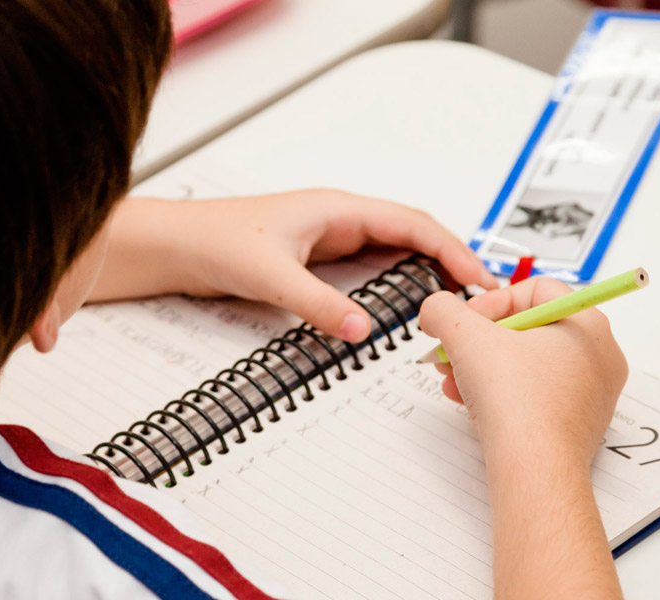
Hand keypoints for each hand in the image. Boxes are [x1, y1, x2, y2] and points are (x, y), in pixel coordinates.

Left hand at [91, 190, 497, 341]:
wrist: (179, 245)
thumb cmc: (217, 240)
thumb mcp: (272, 275)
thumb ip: (317, 303)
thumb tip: (360, 329)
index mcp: (338, 209)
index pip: (412, 223)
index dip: (452, 250)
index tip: (479, 278)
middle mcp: (340, 220)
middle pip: (411, 235)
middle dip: (449, 261)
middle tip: (480, 296)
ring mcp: (330, 239)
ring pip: (392, 251)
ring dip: (425, 271)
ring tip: (454, 301)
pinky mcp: (317, 259)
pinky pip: (370, 267)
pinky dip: (395, 281)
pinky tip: (404, 303)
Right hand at [419, 276, 627, 465]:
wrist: (534, 467)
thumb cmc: (516, 401)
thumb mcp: (464, 336)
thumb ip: (442, 309)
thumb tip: (435, 310)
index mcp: (587, 323)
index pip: (534, 289)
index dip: (490, 301)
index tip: (464, 322)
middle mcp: (598, 356)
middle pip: (527, 328)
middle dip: (479, 339)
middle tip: (452, 351)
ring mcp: (591, 392)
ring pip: (526, 363)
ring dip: (482, 366)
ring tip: (454, 380)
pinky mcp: (576, 423)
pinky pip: (534, 394)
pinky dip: (500, 393)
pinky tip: (470, 403)